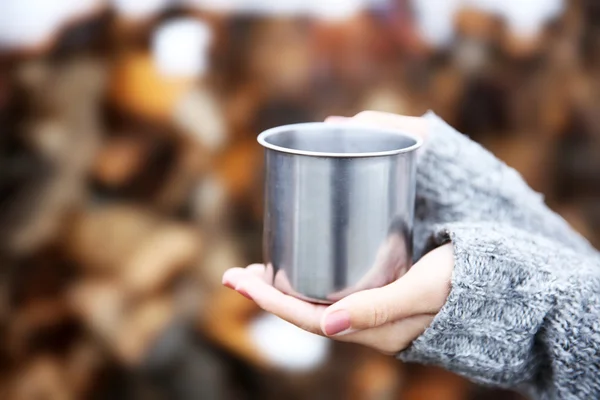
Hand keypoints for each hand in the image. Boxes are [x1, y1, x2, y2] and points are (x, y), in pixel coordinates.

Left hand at [222, 243, 452, 354]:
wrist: (499, 288)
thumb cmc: (465, 283)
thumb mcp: (423, 290)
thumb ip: (380, 308)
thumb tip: (326, 326)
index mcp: (373, 330)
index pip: (307, 319)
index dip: (270, 301)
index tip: (239, 280)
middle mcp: (367, 326)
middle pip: (305, 312)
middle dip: (267, 294)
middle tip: (236, 272)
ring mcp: (373, 313)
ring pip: (318, 303)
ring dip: (285, 288)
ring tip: (259, 270)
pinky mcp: (382, 296)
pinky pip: (336, 294)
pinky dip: (311, 282)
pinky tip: (304, 267)